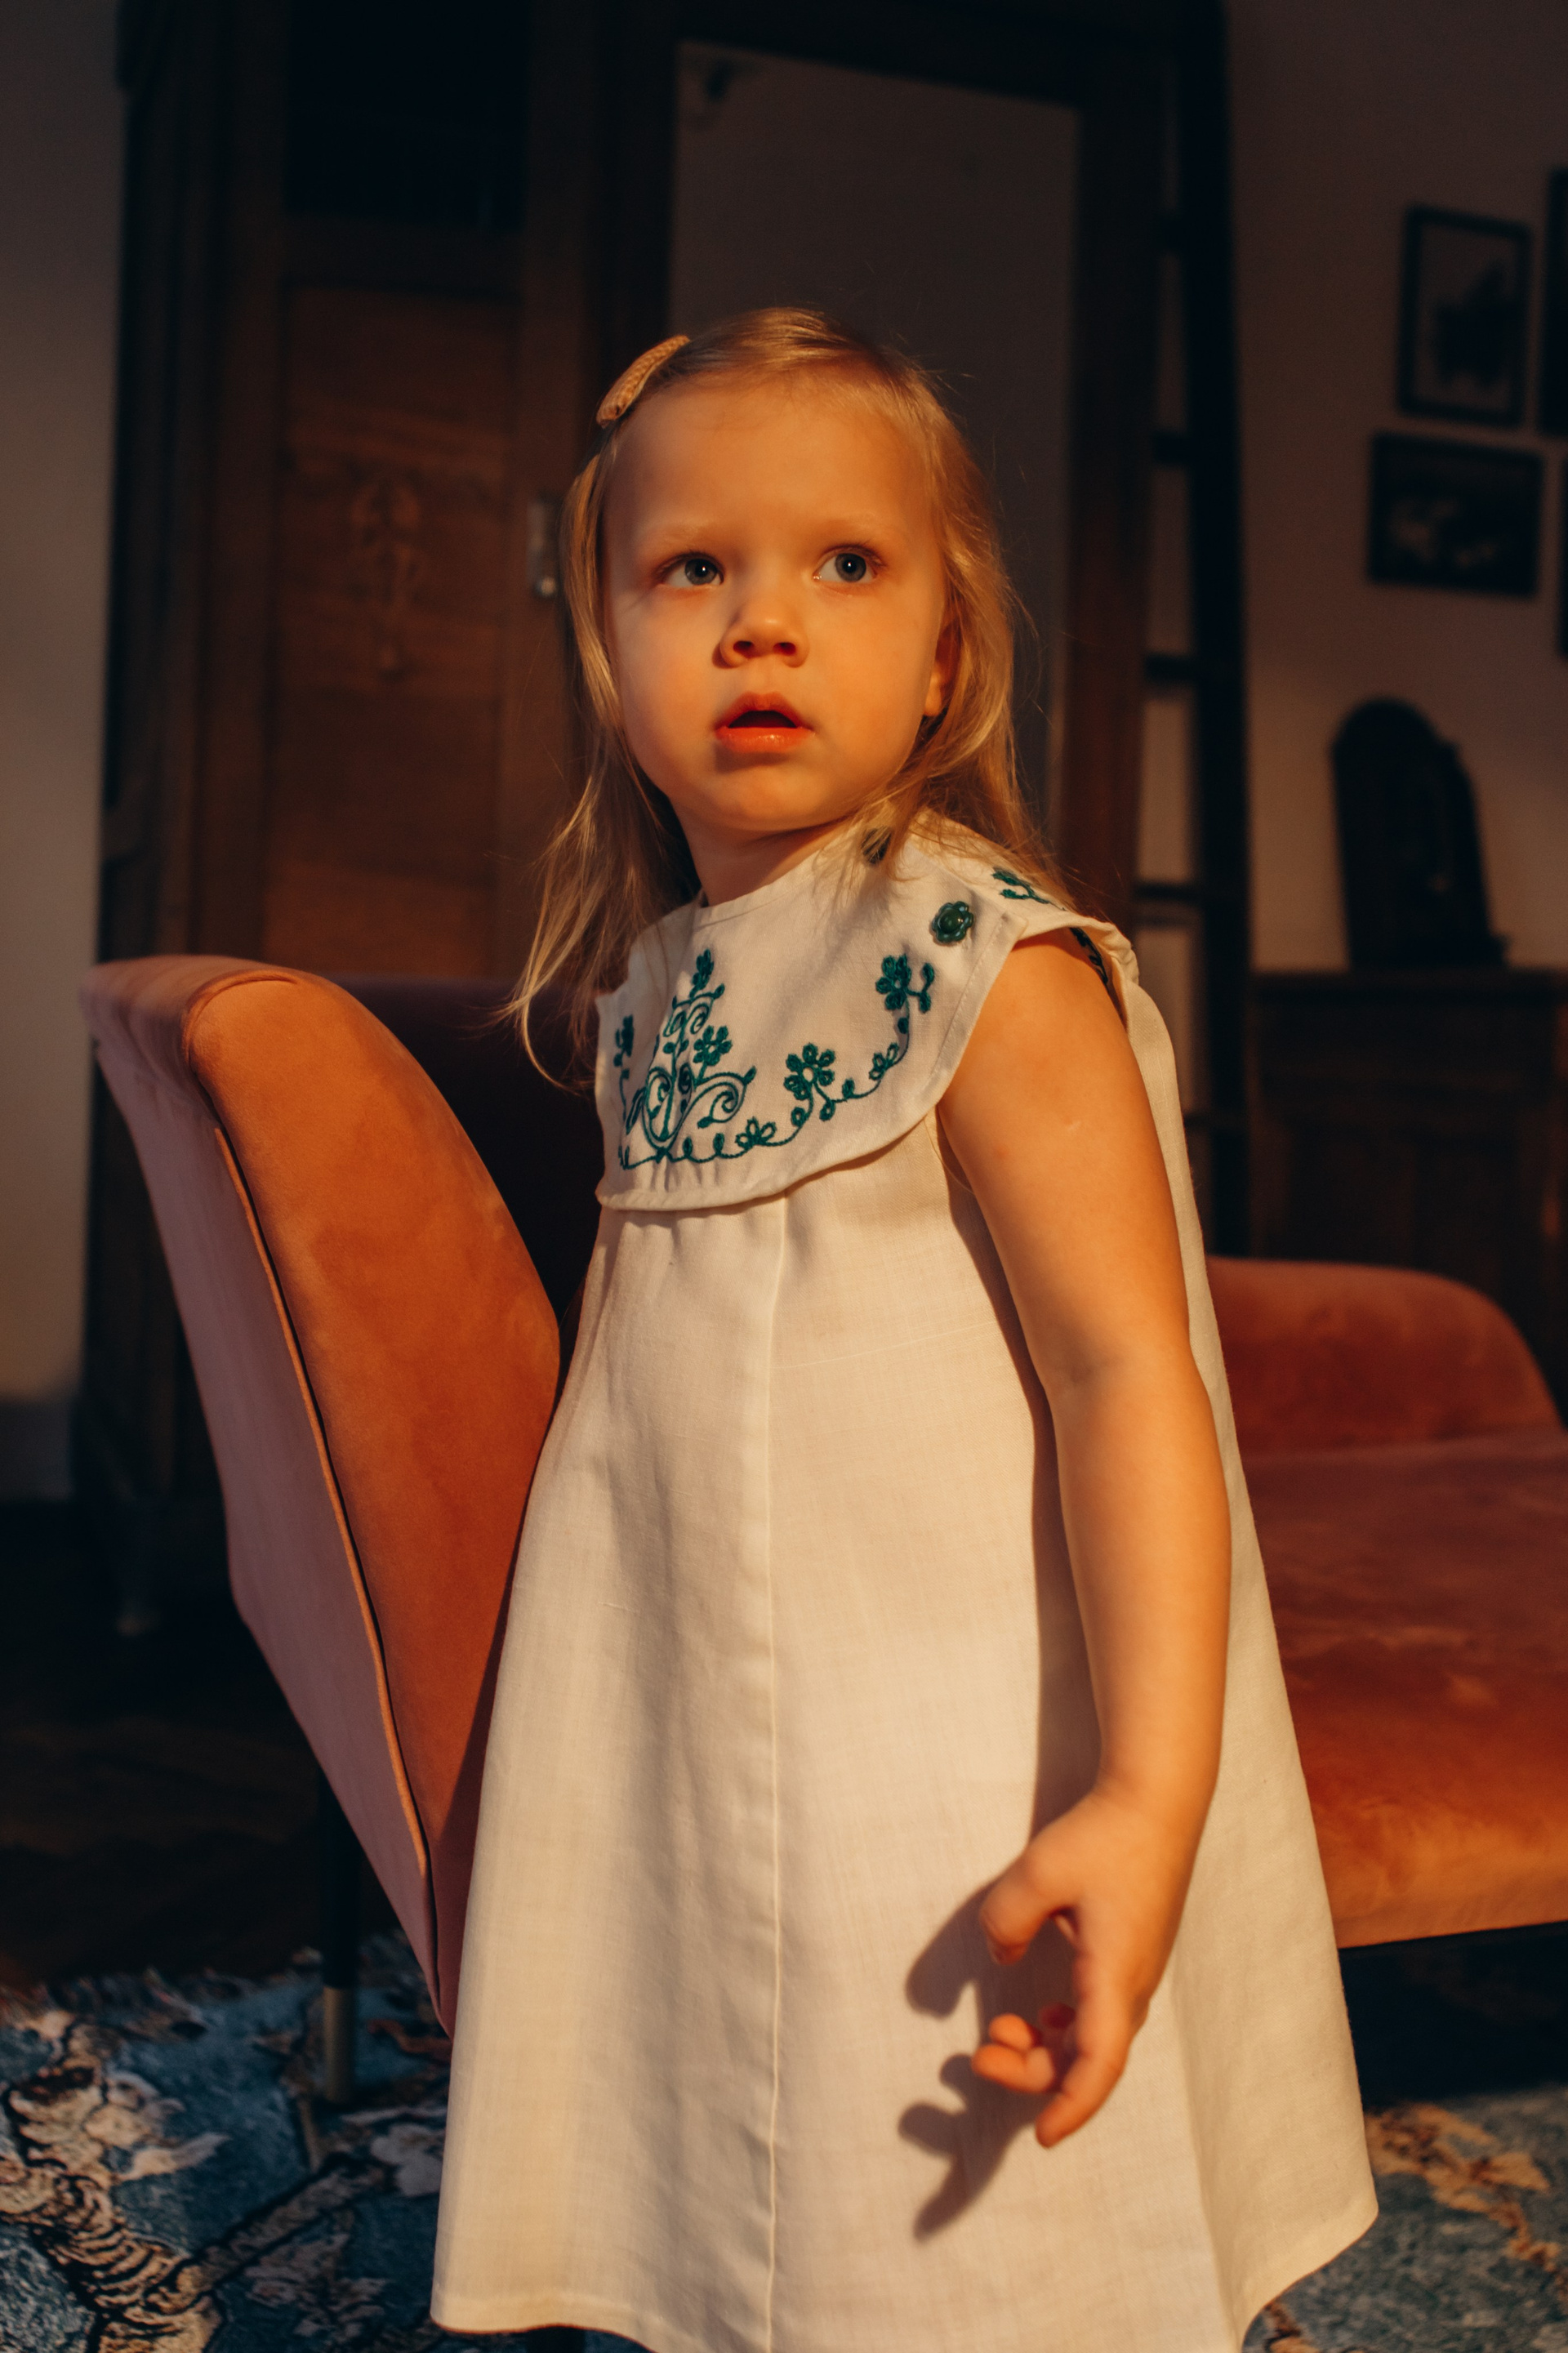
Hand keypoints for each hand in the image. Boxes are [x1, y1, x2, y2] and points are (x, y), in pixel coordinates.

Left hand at [970, 1784, 1198, 2146]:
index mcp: (1114, 1974)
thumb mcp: (1036, 1873)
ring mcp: (1138, 1972)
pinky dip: (1067, 2029)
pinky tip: (1043, 2015)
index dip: (1072, 2106)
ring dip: (1046, 2050)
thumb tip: (1001, 1954)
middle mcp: (1133, 1985)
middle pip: (1088, 2060)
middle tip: (977, 2056)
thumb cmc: (1103, 1835)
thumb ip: (1005, 1921)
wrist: (1157, 1801)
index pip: (1099, 2064)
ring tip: (997, 2035)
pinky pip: (1102, 2015)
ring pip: (1095, 2039)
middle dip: (1031, 2073)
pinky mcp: (1133, 1956)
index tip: (1042, 2136)